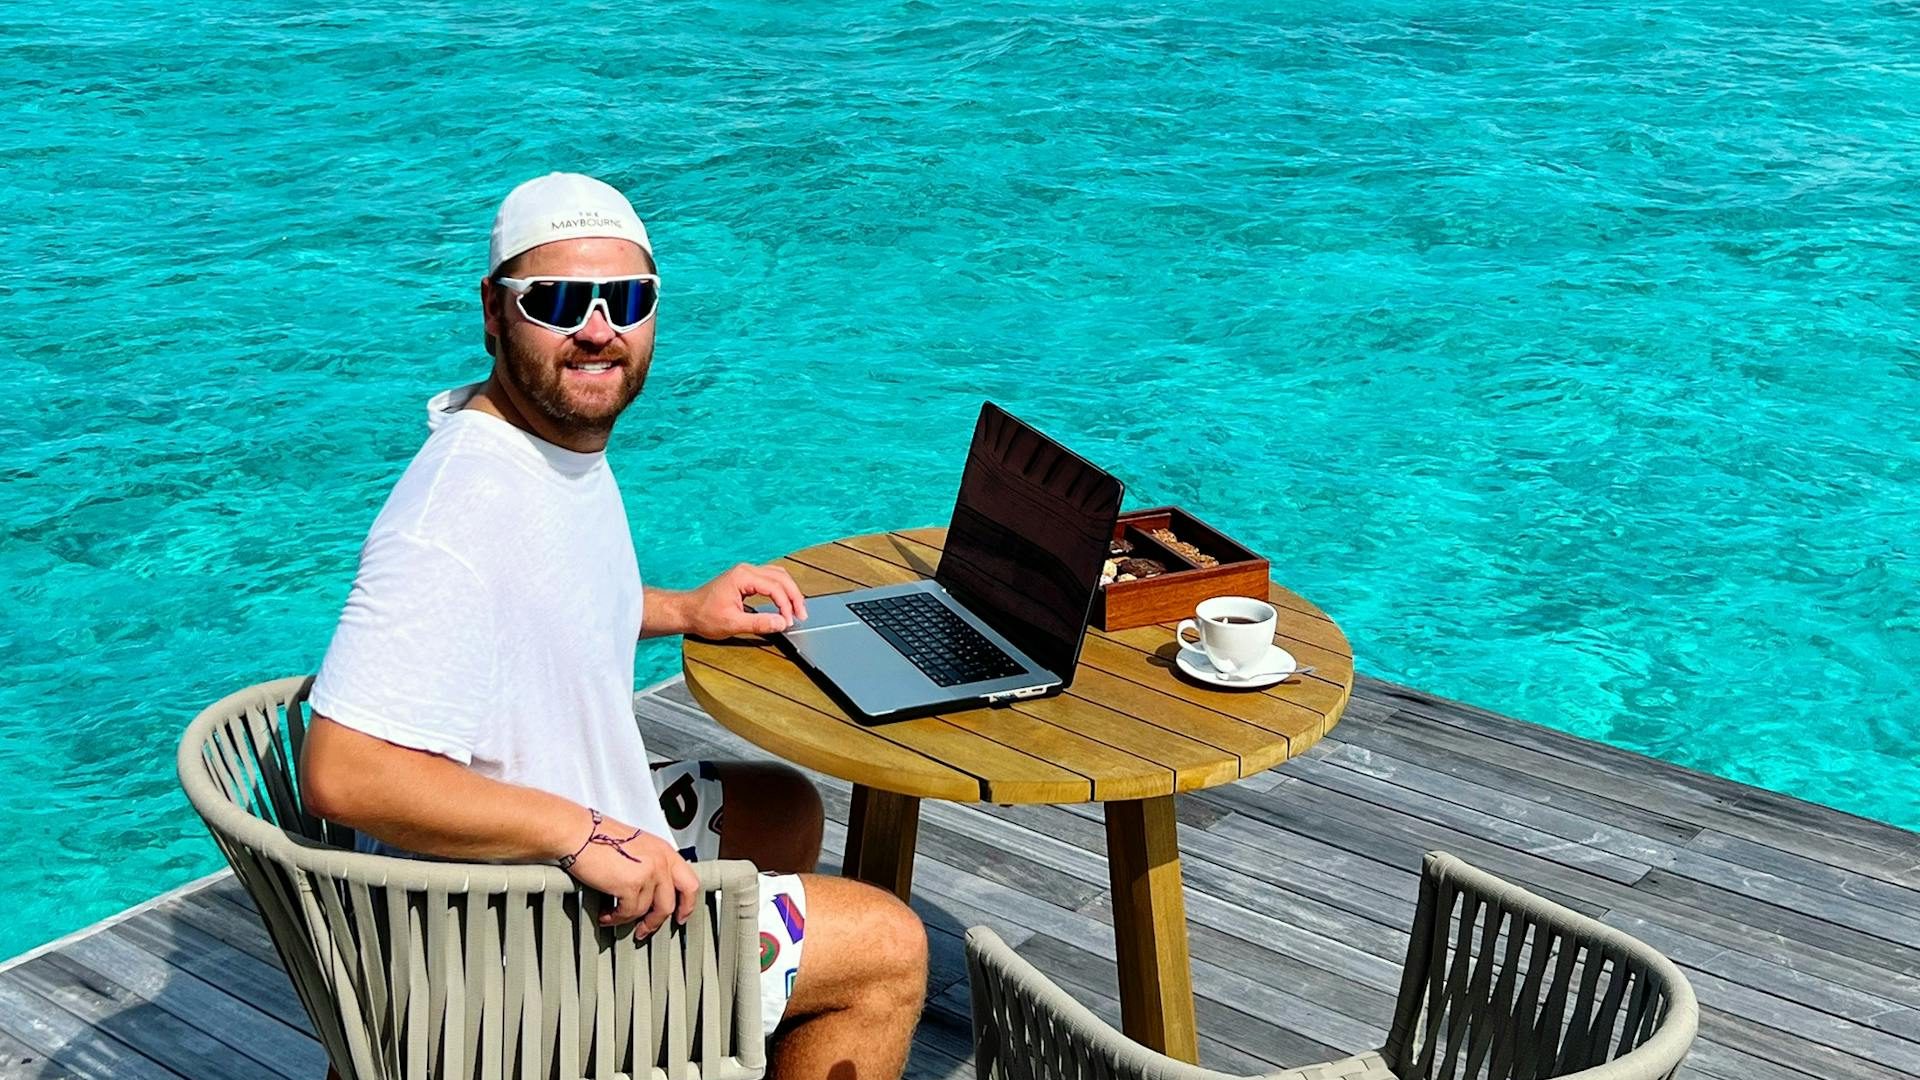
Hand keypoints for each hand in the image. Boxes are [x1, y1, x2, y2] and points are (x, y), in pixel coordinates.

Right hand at [563, 817, 700, 932]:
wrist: (579, 833)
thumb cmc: (599, 837)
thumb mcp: (636, 847)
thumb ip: (649, 865)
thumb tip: (649, 890)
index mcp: (664, 851)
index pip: (689, 882)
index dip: (687, 904)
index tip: (680, 916)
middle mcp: (661, 861)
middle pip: (671, 903)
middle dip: (657, 921)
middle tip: (646, 929)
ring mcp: (648, 873)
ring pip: (646, 911)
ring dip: (628, 918)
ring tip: (612, 915)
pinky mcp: (632, 885)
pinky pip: (628, 912)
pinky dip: (615, 917)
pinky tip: (606, 913)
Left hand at [684, 563, 808, 637]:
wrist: (686, 611)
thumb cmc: (704, 616)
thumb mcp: (732, 624)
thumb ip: (759, 623)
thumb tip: (781, 623)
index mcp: (743, 577)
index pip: (775, 587)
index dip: (786, 605)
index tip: (790, 621)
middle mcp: (746, 570)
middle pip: (781, 577)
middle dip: (794, 597)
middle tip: (802, 615)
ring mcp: (746, 573)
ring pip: (778, 576)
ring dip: (789, 592)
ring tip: (796, 610)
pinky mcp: (745, 579)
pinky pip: (770, 579)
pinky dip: (781, 590)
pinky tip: (785, 602)